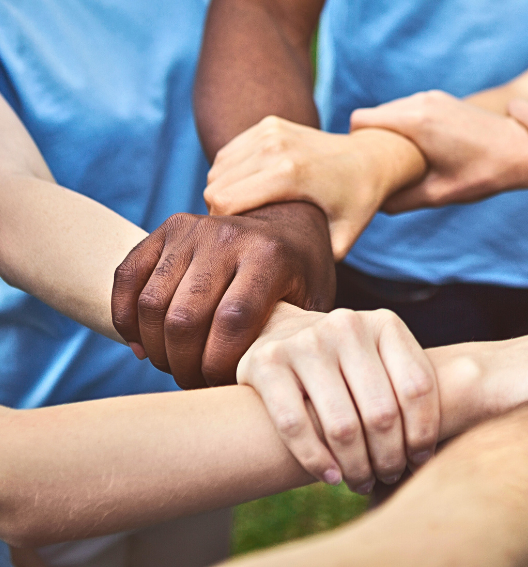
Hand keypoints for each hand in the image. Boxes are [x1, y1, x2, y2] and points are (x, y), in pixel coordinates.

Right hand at [111, 202, 336, 388]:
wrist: (287, 226)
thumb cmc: (299, 278)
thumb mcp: (311, 305)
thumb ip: (290, 340)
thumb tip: (268, 390)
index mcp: (269, 257)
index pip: (231, 321)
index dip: (218, 364)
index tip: (220, 384)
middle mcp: (228, 237)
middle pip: (185, 317)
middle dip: (184, 364)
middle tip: (194, 381)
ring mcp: (193, 230)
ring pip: (151, 303)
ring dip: (156, 348)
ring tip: (174, 365)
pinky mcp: (166, 229)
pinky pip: (126, 277)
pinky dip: (126, 319)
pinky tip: (144, 345)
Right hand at [204, 116, 395, 259]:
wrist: (370, 158)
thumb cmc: (355, 203)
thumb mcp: (341, 240)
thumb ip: (311, 264)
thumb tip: (284, 294)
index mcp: (290, 175)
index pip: (224, 203)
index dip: (225, 229)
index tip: (243, 243)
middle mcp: (276, 146)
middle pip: (216, 187)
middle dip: (223, 213)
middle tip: (247, 231)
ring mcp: (270, 131)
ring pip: (218, 170)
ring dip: (226, 192)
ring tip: (252, 211)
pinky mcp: (268, 124)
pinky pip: (229, 154)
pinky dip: (233, 173)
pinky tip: (255, 189)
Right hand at [239, 304, 438, 492]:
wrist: (279, 331)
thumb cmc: (347, 362)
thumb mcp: (383, 359)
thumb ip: (408, 388)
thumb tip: (443, 450)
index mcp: (385, 324)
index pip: (417, 389)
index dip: (424, 434)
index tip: (420, 460)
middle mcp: (346, 326)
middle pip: (383, 413)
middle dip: (390, 457)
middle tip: (390, 477)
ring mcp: (305, 343)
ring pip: (342, 425)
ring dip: (357, 467)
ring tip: (363, 482)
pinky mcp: (266, 364)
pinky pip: (295, 427)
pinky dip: (317, 461)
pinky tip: (332, 477)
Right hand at [350, 90, 527, 211]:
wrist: (523, 149)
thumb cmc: (483, 173)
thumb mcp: (438, 195)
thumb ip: (399, 200)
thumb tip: (373, 204)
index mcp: (415, 121)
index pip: (359, 121)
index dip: (356, 144)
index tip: (365, 167)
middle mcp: (420, 101)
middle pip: (373, 116)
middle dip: (372, 140)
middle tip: (382, 170)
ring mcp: (432, 96)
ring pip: (391, 111)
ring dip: (391, 133)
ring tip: (403, 162)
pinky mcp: (443, 98)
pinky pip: (409, 109)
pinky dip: (407, 126)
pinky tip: (420, 150)